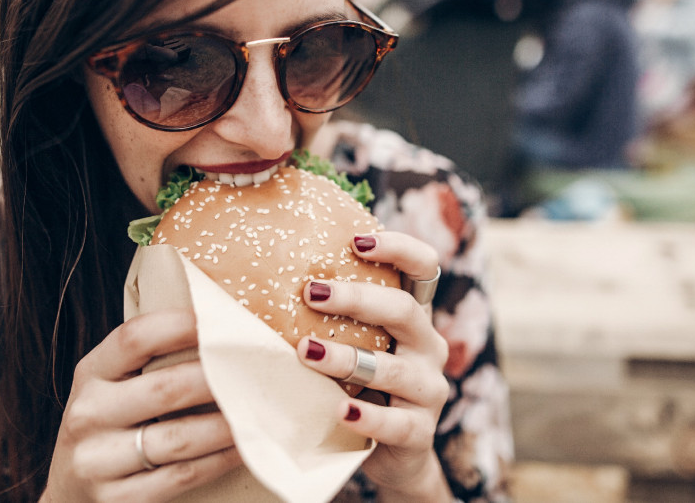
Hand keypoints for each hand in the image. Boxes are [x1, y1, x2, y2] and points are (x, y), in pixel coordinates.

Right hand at [42, 310, 240, 501]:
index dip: (182, 325)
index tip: (223, 321)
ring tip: (259, 411)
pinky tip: (242, 447)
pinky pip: (180, 476)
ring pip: (178, 437)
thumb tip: (222, 329)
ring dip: (227, 424)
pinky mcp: (116, 500)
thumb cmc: (109, 424)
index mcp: (91, 373)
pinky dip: (218, 461)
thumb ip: (150, 360)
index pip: (135, 337)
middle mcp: (89, 414)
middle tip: (258, 370)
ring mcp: (97, 461)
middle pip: (166, 388)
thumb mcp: (112, 385)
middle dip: (218, 379)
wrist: (69, 493)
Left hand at [296, 232, 454, 501]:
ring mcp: (428, 390)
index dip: (398, 247)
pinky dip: (367, 416)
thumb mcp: (353, 343)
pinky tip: (340, 409)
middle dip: (356, 298)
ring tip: (306, 352)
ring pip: (392, 368)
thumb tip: (265, 270)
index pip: (423, 267)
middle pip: (404, 310)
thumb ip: (332, 314)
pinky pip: (395, 424)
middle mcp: (427, 346)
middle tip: (310, 293)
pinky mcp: (420, 432)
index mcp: (413, 317)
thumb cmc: (358, 385)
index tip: (356, 241)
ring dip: (347, 358)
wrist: (387, 454)